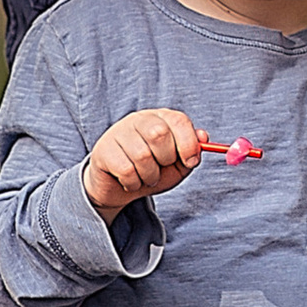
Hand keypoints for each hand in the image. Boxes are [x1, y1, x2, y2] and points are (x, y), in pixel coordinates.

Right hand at [83, 109, 209, 215]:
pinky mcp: (103, 150)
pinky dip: (133, 183)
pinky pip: (125, 170)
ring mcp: (118, 132)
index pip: (179, 120)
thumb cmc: (151, 171)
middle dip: (166, 159)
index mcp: (161, 118)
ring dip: (149, 176)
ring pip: (142, 156)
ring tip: (145, 177)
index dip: (188, 143)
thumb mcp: (177, 165)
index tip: (191, 162)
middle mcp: (139, 119)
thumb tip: (203, 138)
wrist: (118, 188)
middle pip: (159, 134)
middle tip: (161, 169)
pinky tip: (129, 181)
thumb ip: (192, 152)